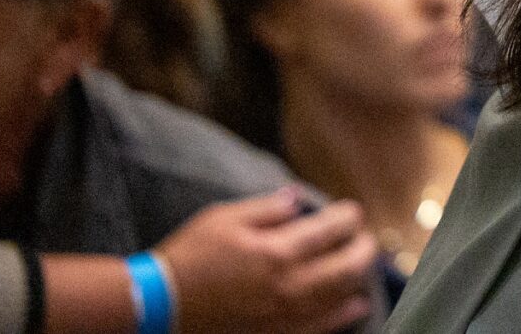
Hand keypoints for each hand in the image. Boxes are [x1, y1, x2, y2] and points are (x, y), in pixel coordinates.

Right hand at [158, 189, 377, 333]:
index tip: (350, 211)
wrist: (156, 306)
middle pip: (349, 266)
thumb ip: (268, 208)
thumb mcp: (224, 218)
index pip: (333, 229)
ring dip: (359, 279)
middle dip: (363, 247)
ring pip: (341, 298)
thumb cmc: (187, 258)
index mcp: (277, 252)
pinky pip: (321, 328)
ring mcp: (283, 317)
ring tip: (362, 265)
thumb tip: (298, 199)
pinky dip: (343, 315)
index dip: (348, 216)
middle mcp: (288, 287)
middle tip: (363, 237)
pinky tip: (355, 305)